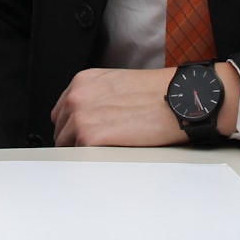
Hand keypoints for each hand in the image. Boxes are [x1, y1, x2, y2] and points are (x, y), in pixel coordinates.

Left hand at [51, 67, 185, 146]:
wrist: (178, 99)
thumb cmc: (157, 92)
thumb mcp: (117, 84)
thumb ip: (96, 97)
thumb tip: (88, 118)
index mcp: (83, 82)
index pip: (61, 111)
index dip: (72, 125)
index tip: (82, 133)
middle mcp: (77, 97)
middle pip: (61, 129)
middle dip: (74, 139)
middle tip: (97, 146)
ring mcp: (80, 117)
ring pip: (66, 144)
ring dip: (81, 151)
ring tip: (105, 152)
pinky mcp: (89, 137)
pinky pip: (77, 155)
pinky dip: (89, 158)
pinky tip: (108, 155)